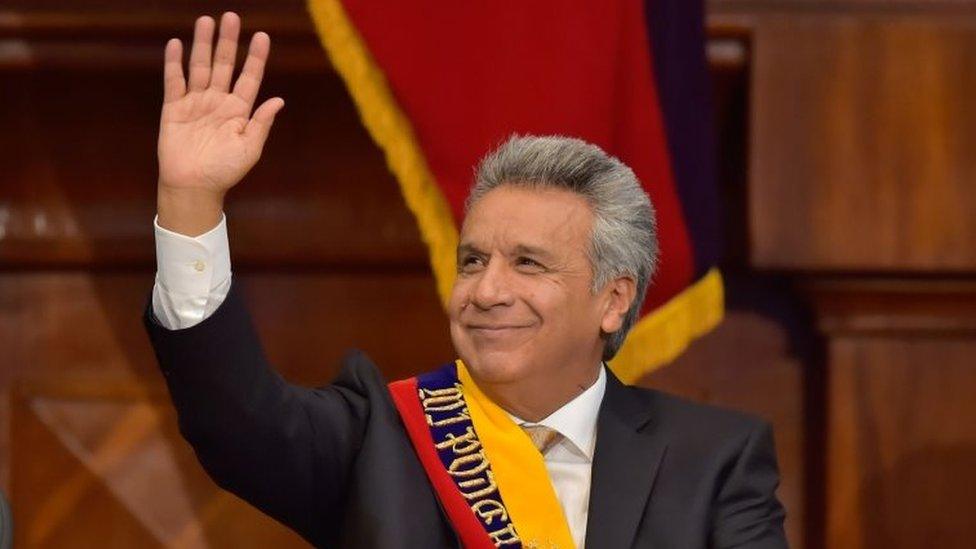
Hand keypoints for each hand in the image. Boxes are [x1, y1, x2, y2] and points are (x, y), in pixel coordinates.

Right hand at [156, 12, 283, 234]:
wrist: (194, 187)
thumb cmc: (225, 171)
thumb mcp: (250, 149)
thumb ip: (261, 123)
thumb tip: (278, 100)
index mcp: (239, 111)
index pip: (249, 78)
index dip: (255, 58)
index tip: (262, 36)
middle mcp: (218, 102)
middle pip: (223, 65)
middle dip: (228, 42)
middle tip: (231, 17)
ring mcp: (196, 103)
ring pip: (200, 67)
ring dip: (202, 45)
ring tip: (206, 21)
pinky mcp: (174, 109)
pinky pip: (175, 82)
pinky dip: (175, 64)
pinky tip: (176, 44)